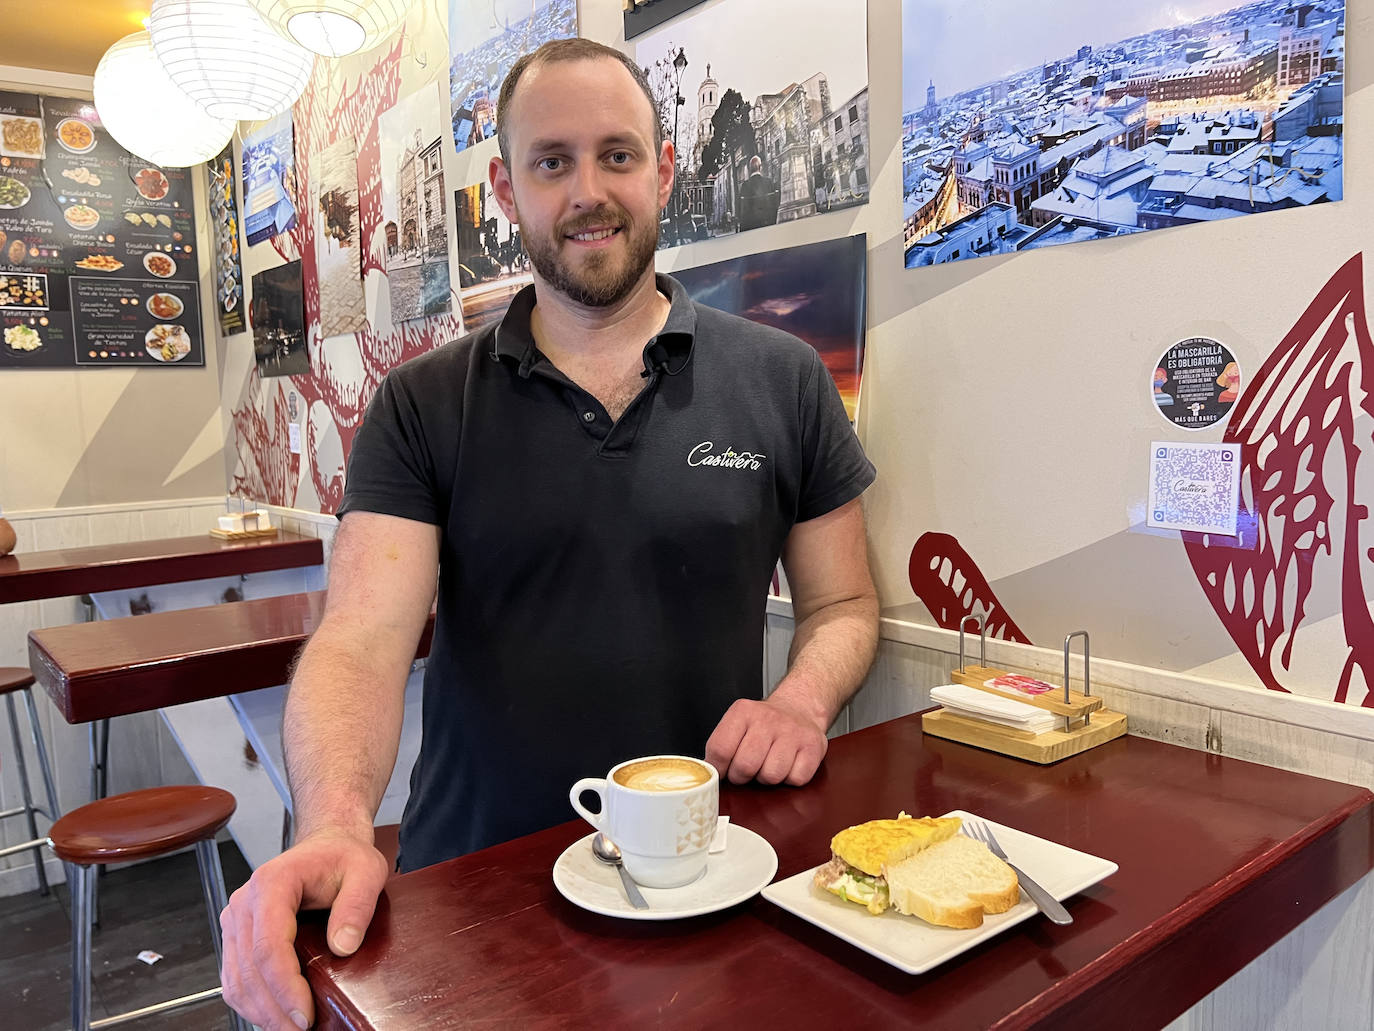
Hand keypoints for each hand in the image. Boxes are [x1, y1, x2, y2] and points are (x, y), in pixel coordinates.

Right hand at [220, 829, 389, 1029]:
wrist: (327, 846)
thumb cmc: (343, 857)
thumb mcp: (366, 871)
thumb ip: (357, 905)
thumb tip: (343, 946)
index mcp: (272, 883)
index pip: (269, 946)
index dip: (285, 987)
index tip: (305, 1014)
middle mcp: (245, 902)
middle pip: (249, 969)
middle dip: (275, 1009)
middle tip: (303, 1030)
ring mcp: (237, 920)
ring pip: (237, 979)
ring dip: (262, 1012)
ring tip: (292, 1029)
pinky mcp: (238, 936)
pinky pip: (236, 978)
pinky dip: (253, 1003)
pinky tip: (277, 1016)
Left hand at [705, 696, 827, 785]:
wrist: (799, 709)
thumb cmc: (764, 725)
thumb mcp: (737, 724)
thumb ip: (721, 746)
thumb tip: (708, 774)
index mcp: (743, 712)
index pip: (720, 749)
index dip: (719, 769)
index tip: (723, 771)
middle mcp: (768, 719)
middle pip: (745, 766)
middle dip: (743, 776)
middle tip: (748, 769)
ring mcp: (792, 731)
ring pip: (771, 776)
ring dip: (768, 778)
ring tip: (769, 764)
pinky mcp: (813, 746)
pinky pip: (795, 779)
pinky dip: (790, 779)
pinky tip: (789, 764)